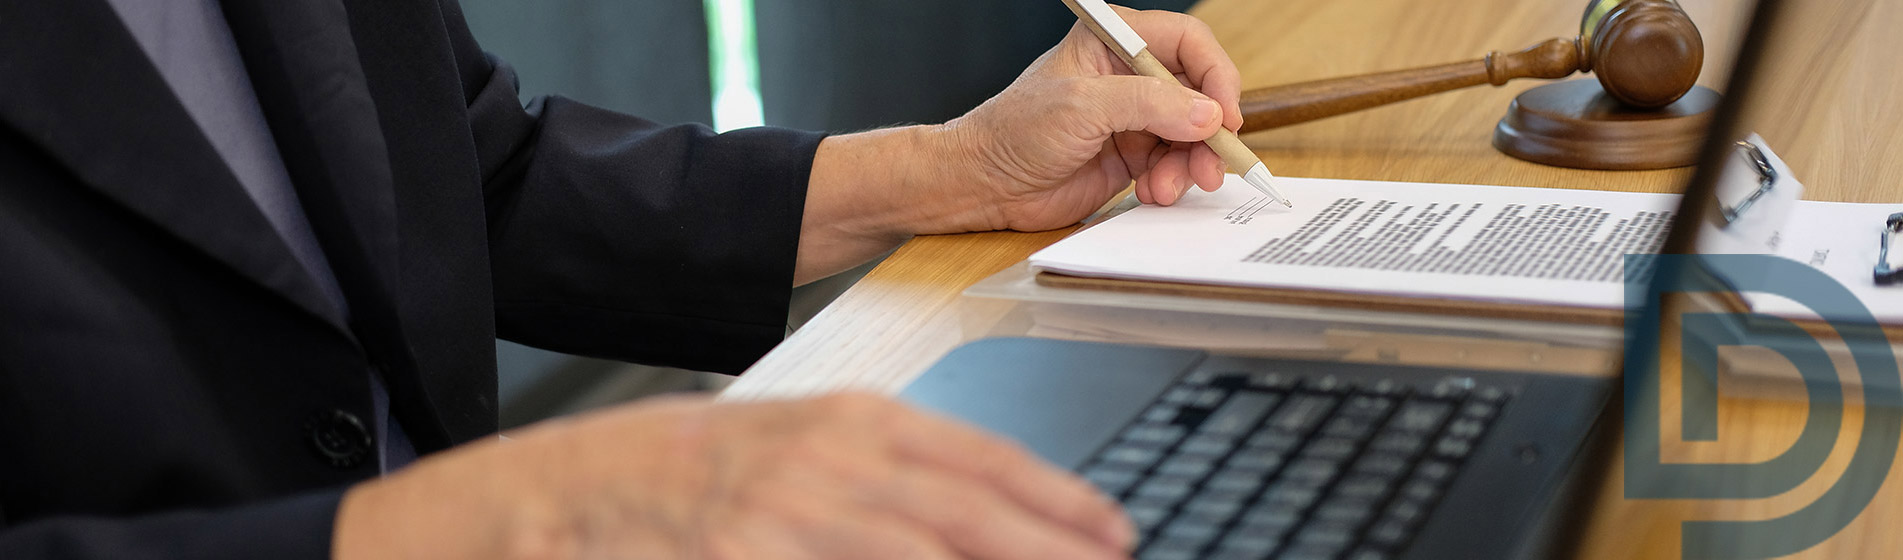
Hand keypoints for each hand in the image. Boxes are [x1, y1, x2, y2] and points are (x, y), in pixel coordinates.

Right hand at [333, 393, 1133, 559]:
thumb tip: (968, 519)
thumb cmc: (682, 475)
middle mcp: (827, 459)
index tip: (1111, 528)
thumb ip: (875, 481)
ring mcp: (785, 513)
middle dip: (1051, 544)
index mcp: (846, 420)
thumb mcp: (791, 454)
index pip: (979, 458)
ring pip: (922, 548)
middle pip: (970, 508)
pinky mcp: (743, 552)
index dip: (1055, 498)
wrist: (556, 496)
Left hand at [943, 6, 1243, 230]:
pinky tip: (1151, 192)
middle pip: (1199, 92)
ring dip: (1190, 162)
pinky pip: (1174, 164)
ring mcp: (1133, 117)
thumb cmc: (1014, 131)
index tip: (1224, 114)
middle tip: (1211, 163)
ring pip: (1192, 134)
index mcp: (1115, 41)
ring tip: (1167, 186)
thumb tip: (1206, 113)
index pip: (1188, 43)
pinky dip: (1173, 180)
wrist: (984, 183)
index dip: (1215, 76)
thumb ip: (1147, 104)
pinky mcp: (1132, 155)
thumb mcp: (1082, 107)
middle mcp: (1130, 75)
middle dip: (1209, 131)